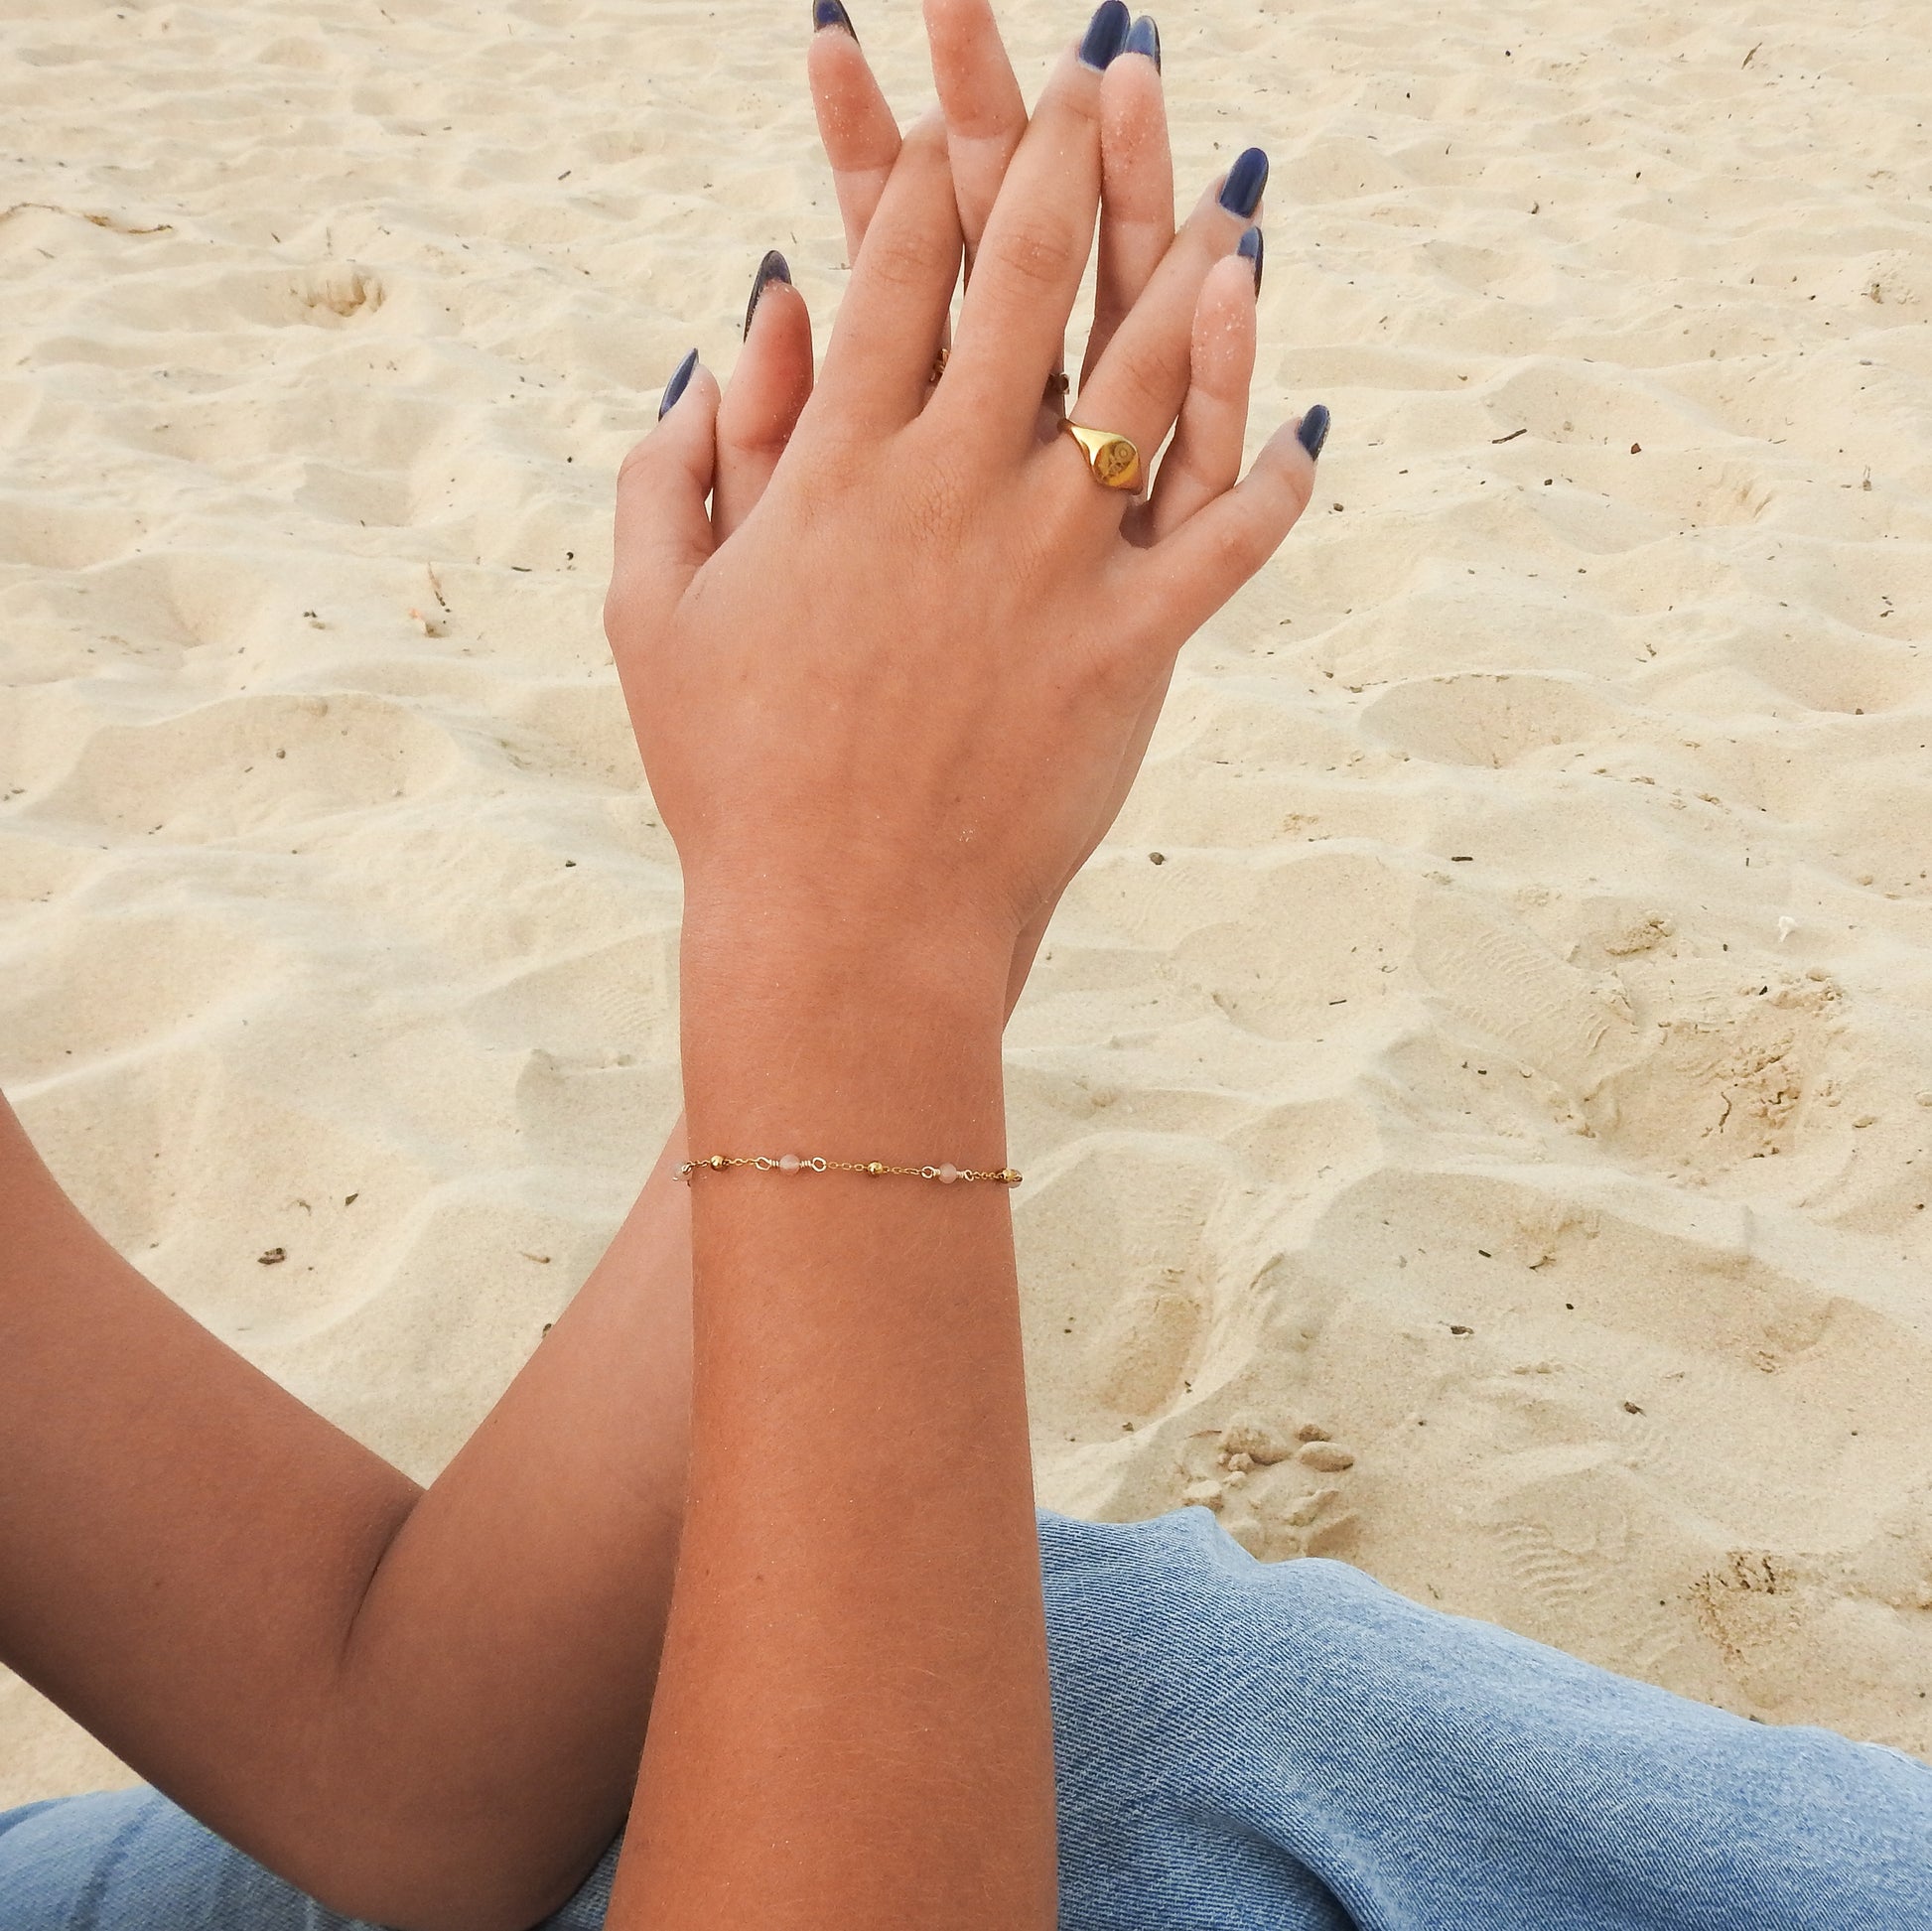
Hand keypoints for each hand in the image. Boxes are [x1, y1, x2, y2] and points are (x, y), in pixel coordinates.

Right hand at [606, 15, 1320, 982]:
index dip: (933, 159)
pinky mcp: (1129, 647)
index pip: (896, 267)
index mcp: (837, 465)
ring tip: (1236, 187)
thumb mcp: (652, 619)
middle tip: (1108, 61)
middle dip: (1069, 152)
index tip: (967, 92)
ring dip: (1198, 269)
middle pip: (1028, 277)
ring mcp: (1053, 561)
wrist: (843, 926)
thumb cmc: (733, 781)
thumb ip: (671, 469)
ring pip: (1146, 378)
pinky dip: (1269, 475)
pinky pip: (1224, 538)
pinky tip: (1304, 419)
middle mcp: (956, 484)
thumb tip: (718, 342)